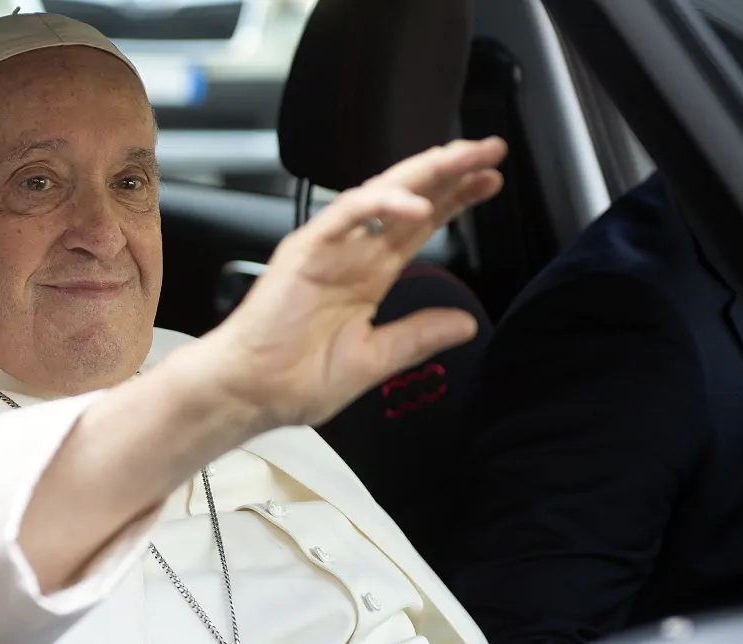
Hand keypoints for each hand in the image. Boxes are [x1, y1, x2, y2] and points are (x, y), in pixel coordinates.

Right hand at [202, 137, 506, 428]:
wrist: (249, 393)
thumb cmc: (294, 378)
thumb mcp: (376, 359)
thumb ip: (419, 336)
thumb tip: (465, 323)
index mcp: (367, 276)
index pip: (418, 225)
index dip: (455, 201)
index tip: (491, 183)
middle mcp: (351, 254)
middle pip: (410, 199)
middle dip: (451, 171)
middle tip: (492, 150)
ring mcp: (328, 247)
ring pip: (382, 193)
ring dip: (425, 173)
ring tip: (466, 157)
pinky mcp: (304, 250)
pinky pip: (345, 214)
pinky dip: (381, 204)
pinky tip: (417, 205)